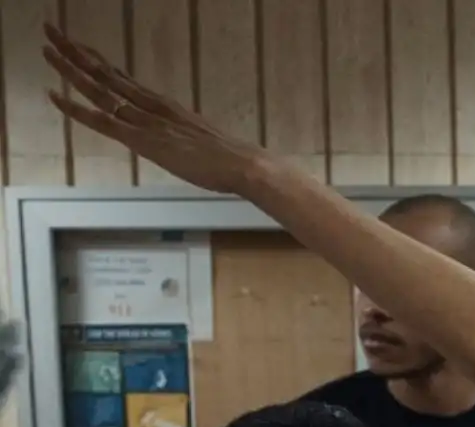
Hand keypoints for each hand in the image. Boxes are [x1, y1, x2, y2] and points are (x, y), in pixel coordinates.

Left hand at [43, 24, 268, 193]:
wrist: (243, 164)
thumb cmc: (230, 160)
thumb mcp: (200, 143)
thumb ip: (183, 138)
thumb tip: (180, 144)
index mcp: (164, 105)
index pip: (123, 78)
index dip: (98, 61)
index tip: (79, 46)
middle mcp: (151, 105)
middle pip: (106, 73)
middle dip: (76, 52)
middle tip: (51, 29)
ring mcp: (145, 120)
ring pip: (99, 88)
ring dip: (69, 68)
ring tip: (46, 48)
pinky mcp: (142, 139)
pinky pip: (101, 120)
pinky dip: (75, 107)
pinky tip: (54, 94)